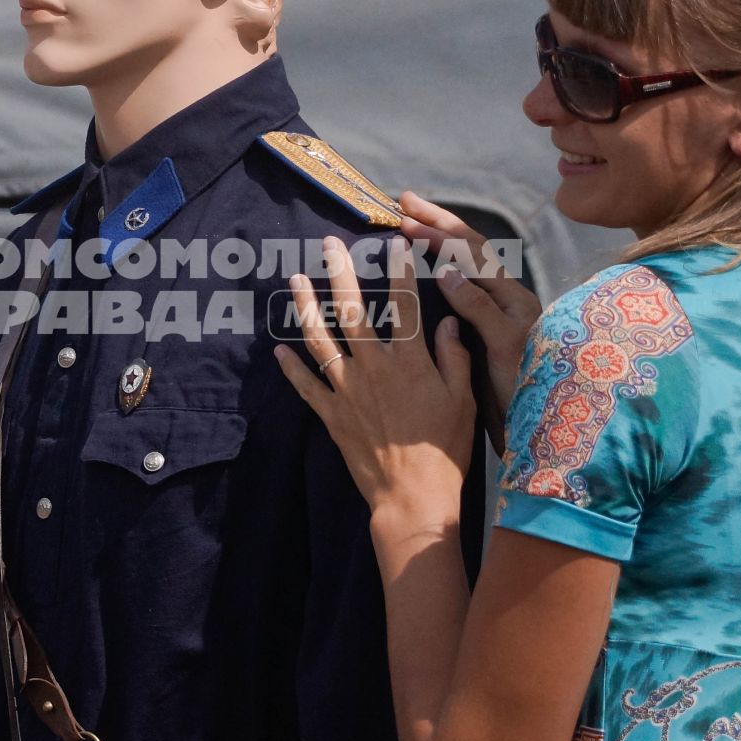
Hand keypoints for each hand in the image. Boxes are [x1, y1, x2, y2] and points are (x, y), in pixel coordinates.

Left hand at [274, 236, 475, 525]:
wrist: (413, 496)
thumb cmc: (445, 450)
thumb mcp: (462, 400)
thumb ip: (454, 357)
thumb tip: (449, 322)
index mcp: (409, 361)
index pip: (404, 305)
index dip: (399, 271)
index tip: (394, 244)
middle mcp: (374, 368)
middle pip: (353, 311)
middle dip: (340, 273)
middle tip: (329, 245)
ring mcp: (348, 390)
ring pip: (321, 340)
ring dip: (306, 307)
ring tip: (296, 279)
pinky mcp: (331, 415)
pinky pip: (306, 386)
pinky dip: (290, 367)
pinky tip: (278, 349)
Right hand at [399, 192, 540, 451]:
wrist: (543, 426)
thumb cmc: (527, 387)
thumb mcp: (503, 345)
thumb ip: (478, 307)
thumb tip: (446, 270)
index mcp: (511, 297)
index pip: (471, 251)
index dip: (437, 232)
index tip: (405, 218)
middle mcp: (505, 299)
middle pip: (469, 248)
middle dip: (436, 222)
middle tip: (403, 201)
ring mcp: (497, 314)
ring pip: (465, 265)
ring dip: (438, 241)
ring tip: (410, 224)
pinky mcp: (487, 331)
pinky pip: (463, 289)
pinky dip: (442, 271)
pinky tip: (424, 269)